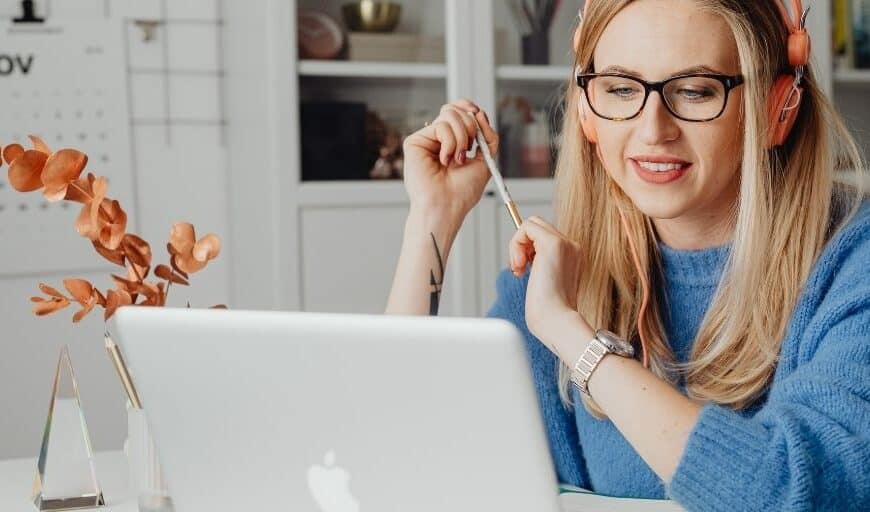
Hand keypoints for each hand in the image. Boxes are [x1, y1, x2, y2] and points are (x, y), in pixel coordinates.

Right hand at [402, 99, 497, 223]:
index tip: (479, 115)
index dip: (469, 108)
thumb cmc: (463, 191)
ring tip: (457, 159)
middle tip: (469, 149)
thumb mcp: (485, 159)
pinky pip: (440, 126)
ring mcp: (426, 139)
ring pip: (449, 115)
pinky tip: (445, 160)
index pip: (459, 111)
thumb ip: (488, 136)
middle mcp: (438, 139)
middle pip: (455, 110)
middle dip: (470, 126)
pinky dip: (450, 142)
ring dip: (462, 137)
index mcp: (453, 141)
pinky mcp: (414, 142)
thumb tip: (479, 113)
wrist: (447, 206)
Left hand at [509, 216, 585, 346]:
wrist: (556, 321)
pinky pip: (526, 227)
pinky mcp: (553, 244)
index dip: (528, 249)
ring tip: (519, 269)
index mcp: (573, 256)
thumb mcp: (544, 283)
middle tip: (519, 268)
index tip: (523, 270)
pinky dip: (516, 244)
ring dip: (517, 245)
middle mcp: (572, 247)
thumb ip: (540, 265)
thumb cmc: (549, 312)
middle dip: (522, 244)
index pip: (545, 236)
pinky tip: (519, 266)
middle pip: (538, 225)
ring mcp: (565, 244)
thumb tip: (522, 253)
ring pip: (531, 224)